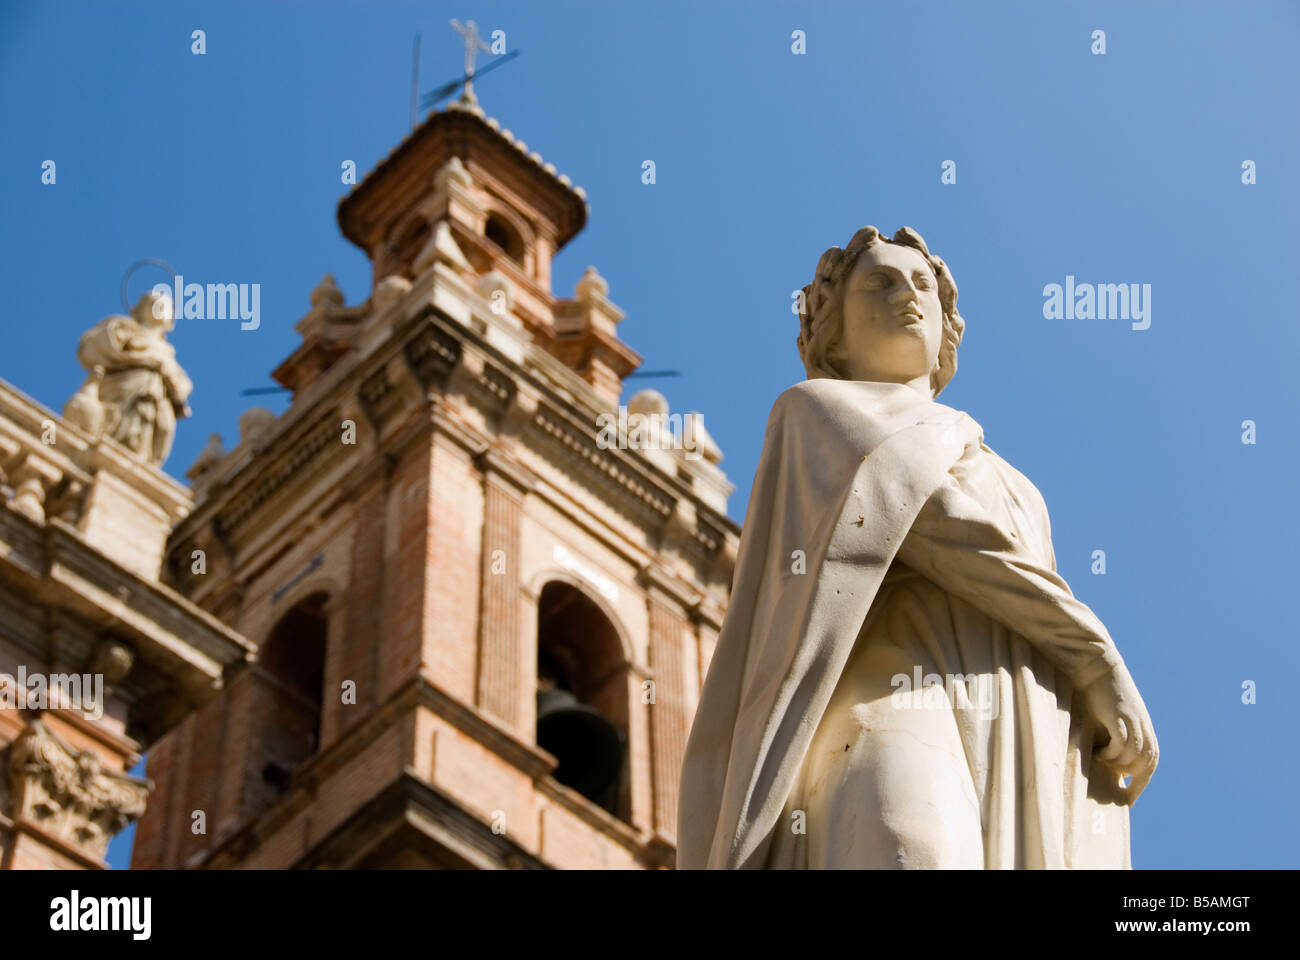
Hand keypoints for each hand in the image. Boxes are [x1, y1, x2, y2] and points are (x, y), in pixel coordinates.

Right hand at [1080, 663, 1157, 805]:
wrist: (1096, 667)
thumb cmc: (1098, 695)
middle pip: (1143, 768)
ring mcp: (1136, 726)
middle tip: (1106, 773)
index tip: (1127, 802)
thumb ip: (1114, 739)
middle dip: (1126, 777)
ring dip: (1114, 764)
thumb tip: (1107, 765)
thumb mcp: (1110, 721)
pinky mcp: (1123, 720)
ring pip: (1132, 761)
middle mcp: (1144, 731)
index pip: (1148, 768)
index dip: (1138, 786)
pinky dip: (1110, 754)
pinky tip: (1098, 750)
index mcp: (1145, 733)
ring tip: (1099, 756)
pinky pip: (1121, 748)